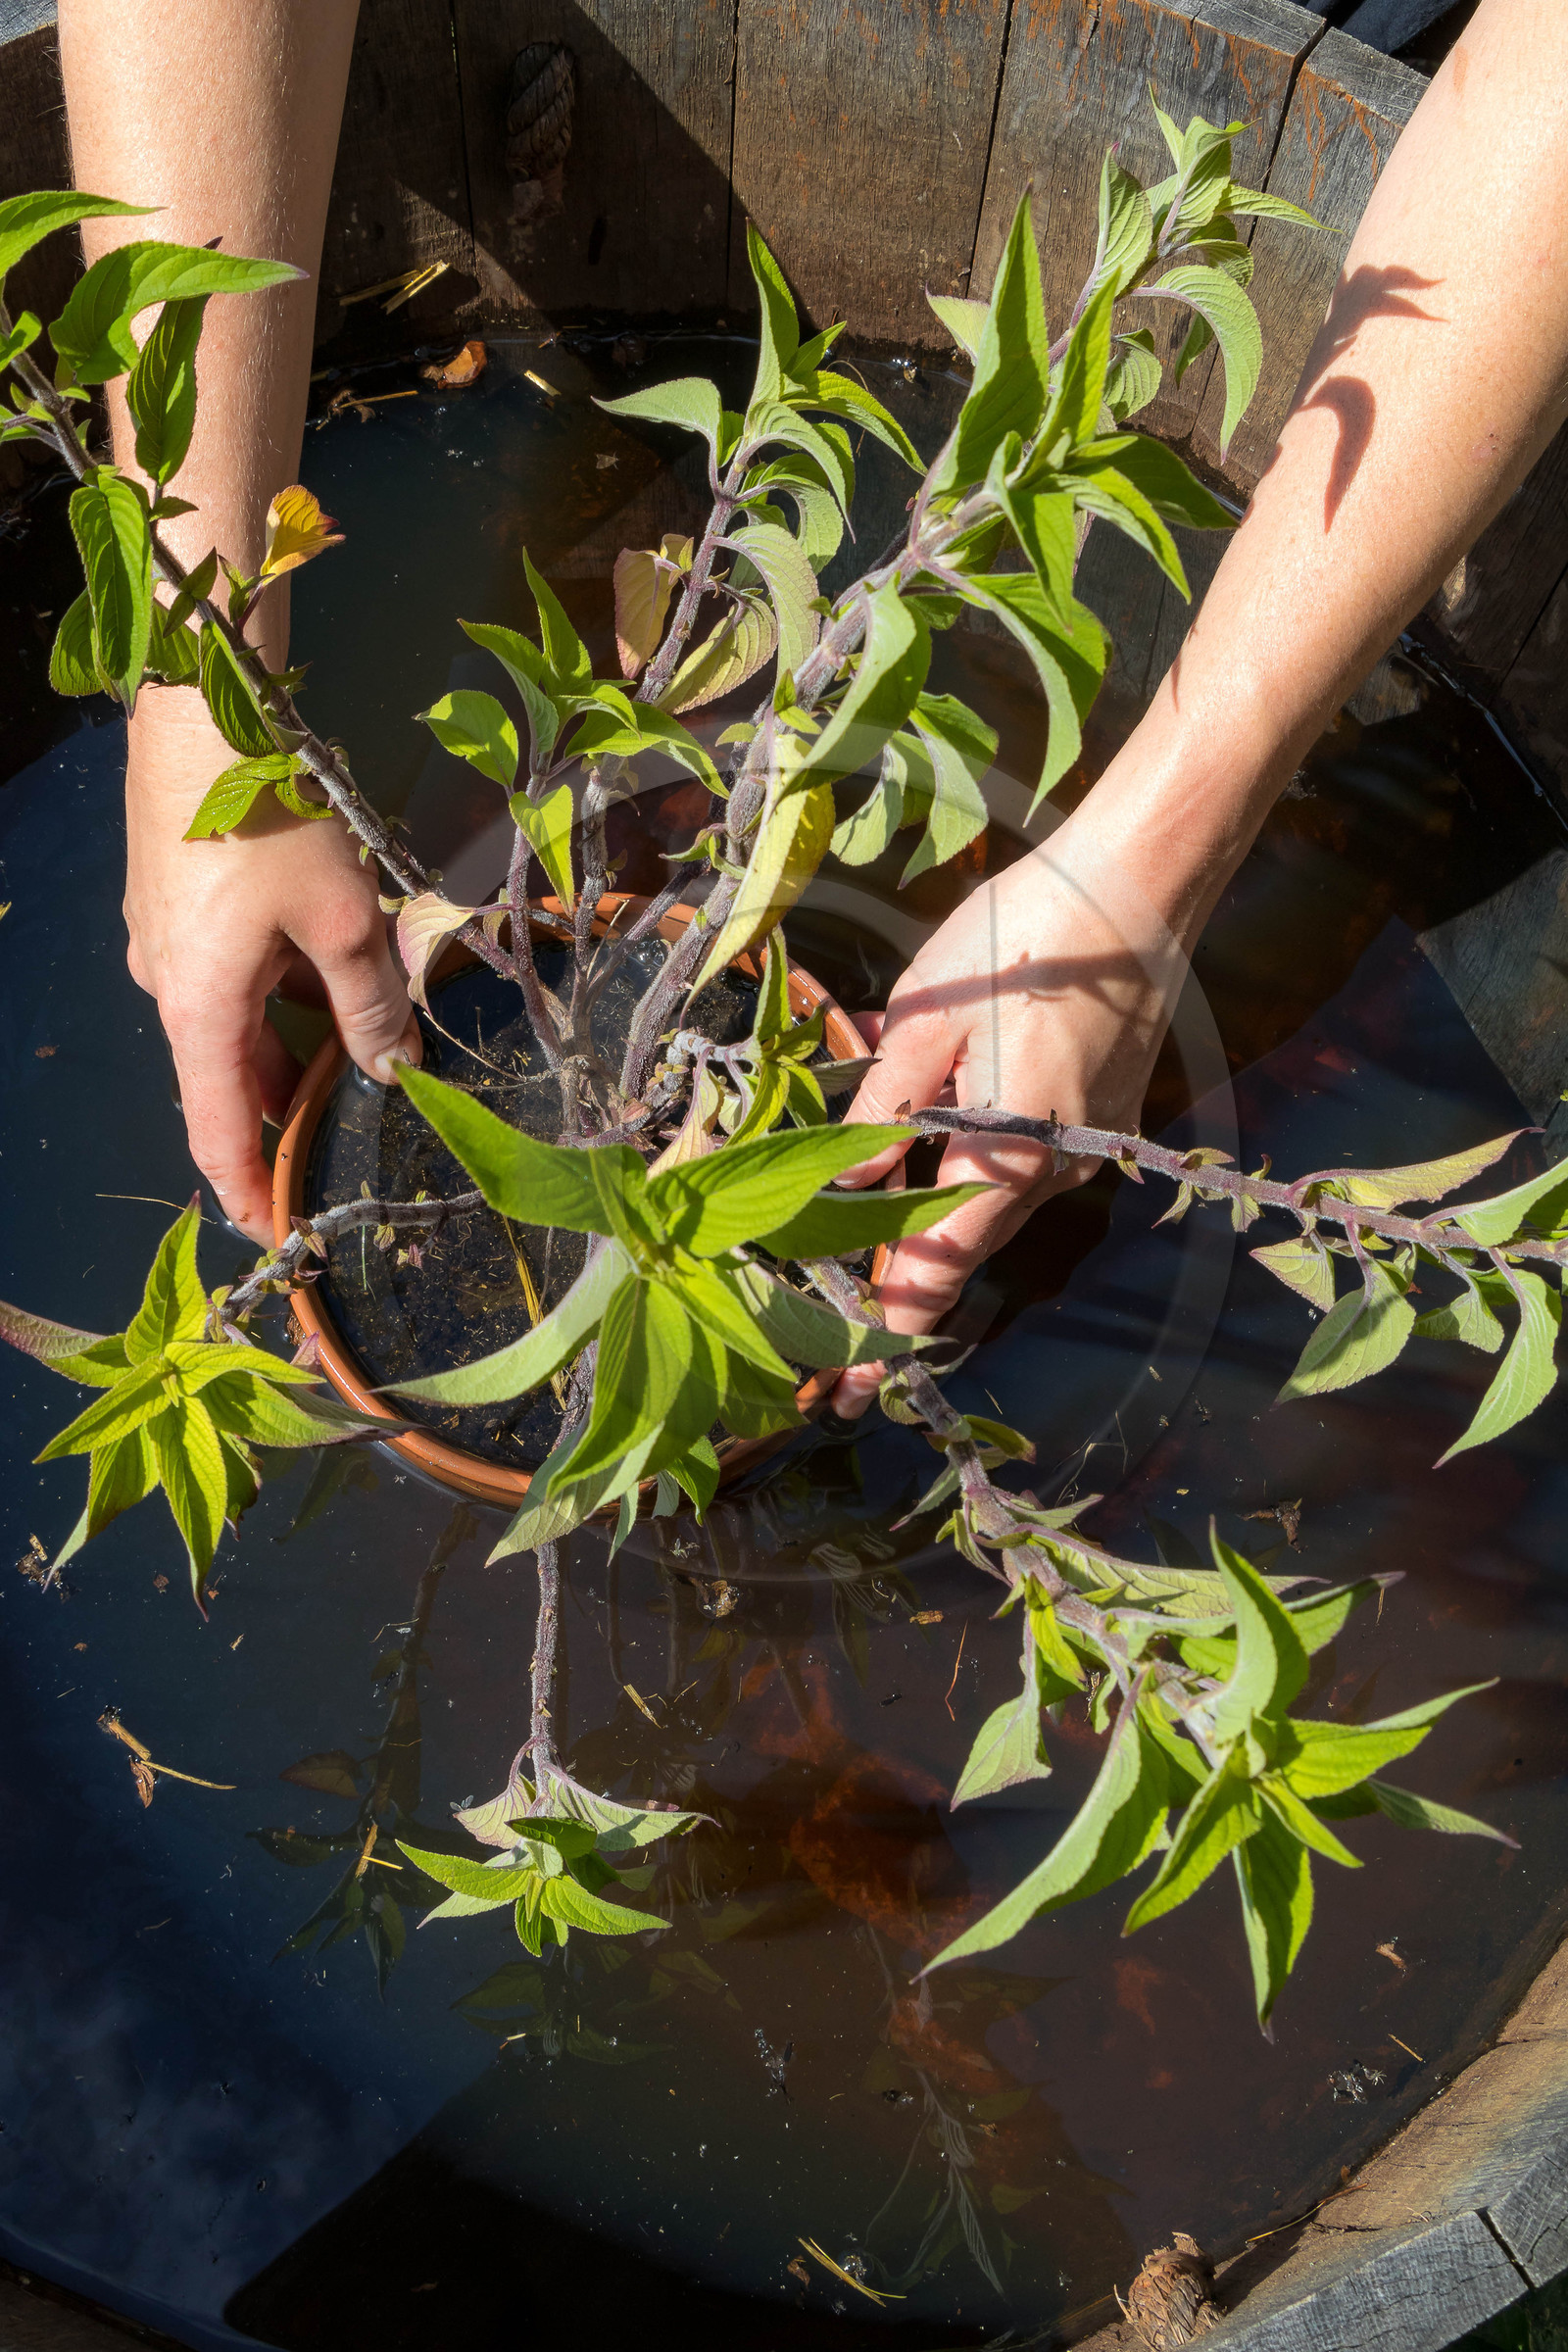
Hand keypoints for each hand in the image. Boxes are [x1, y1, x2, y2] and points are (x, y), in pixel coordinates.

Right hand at [124, 689, 419, 1243]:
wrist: (201, 704)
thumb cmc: (267, 816)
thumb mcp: (342, 920)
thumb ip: (371, 1006)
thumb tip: (393, 1074)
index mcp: (198, 1009)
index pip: (218, 1133)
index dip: (250, 1193)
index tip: (280, 1238)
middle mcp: (168, 986)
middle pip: (233, 1076)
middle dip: (292, 1108)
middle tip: (355, 1132)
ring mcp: (165, 942)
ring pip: (239, 1019)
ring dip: (295, 1038)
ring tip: (365, 1045)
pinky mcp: (176, 903)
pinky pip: (231, 973)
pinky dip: (279, 989)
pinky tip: (334, 967)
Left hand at [828, 813, 1195, 1415]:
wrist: (1144, 880)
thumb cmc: (1027, 938)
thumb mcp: (925, 1017)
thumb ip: (883, 1111)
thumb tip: (845, 1185)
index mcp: (1005, 1154)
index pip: (933, 1270)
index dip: (883, 1334)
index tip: (841, 1392)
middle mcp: (1051, 1167)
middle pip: (955, 1241)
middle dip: (892, 1280)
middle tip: (826, 1336)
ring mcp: (1081, 1141)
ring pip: (981, 1189)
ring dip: (923, 1190)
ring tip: (861, 1182)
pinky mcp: (1095, 1110)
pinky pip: (1013, 1145)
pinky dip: (965, 1138)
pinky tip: (929, 1086)